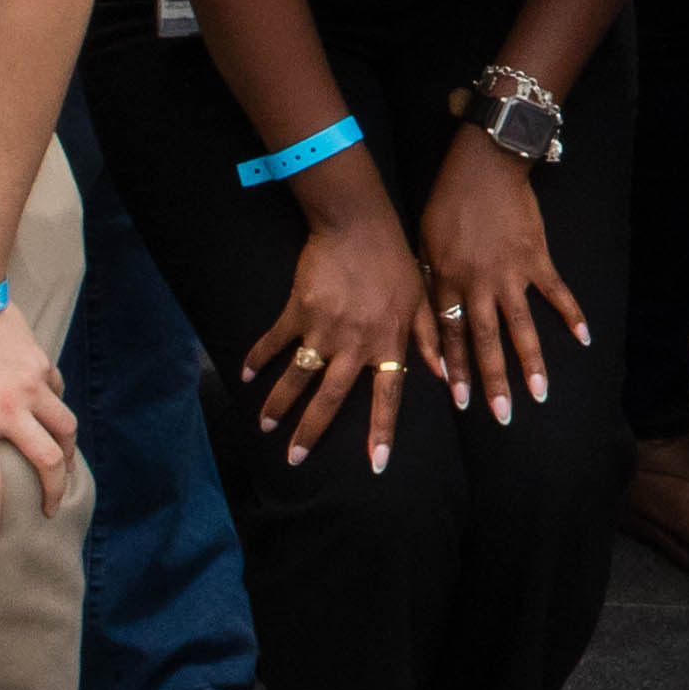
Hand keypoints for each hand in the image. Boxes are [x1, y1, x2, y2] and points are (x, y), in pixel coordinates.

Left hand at [0, 300, 82, 538]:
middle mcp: (10, 409)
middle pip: (47, 462)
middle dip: (52, 492)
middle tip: (49, 509)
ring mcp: (30, 385)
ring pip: (65, 428)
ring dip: (66, 454)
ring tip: (62, 468)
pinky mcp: (40, 364)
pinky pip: (57, 394)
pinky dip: (56, 410)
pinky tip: (49, 417)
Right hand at [246, 211, 427, 474]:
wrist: (358, 225)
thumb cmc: (395, 261)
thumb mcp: (422, 300)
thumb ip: (432, 339)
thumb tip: (445, 377)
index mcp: (388, 342)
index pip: (387, 396)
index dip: (381, 431)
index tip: (375, 464)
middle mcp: (354, 343)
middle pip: (331, 397)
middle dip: (311, 432)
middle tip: (294, 460)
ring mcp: (323, 328)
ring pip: (297, 376)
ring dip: (278, 404)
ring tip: (264, 428)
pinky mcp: (297, 311)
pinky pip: (274, 341)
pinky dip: (257, 358)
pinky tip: (243, 375)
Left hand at [422, 135, 588, 428]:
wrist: (484, 167)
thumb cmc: (448, 202)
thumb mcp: (424, 242)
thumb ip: (429, 282)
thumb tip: (429, 320)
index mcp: (447, 280)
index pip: (450, 334)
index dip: (455, 369)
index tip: (460, 401)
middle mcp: (479, 284)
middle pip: (486, 340)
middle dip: (493, 380)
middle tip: (502, 414)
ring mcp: (511, 273)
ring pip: (521, 325)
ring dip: (532, 361)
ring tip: (541, 392)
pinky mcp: (537, 258)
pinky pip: (555, 292)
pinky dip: (571, 314)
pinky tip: (584, 338)